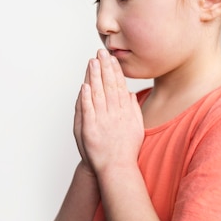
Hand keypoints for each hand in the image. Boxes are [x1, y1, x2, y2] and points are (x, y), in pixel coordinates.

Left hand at [77, 49, 143, 174]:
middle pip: (109, 86)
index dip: (115, 71)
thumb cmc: (126, 149)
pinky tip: (84, 85)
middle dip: (104, 68)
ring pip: (98, 94)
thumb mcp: (136, 127)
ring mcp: (102, 120)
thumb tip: (130, 94)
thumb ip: (133, 109)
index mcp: (125, 111)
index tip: (111, 58)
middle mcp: (115, 113)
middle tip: (101, 52)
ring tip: (92, 62)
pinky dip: (86, 97)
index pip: (119, 86)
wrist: (116, 168)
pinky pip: (88, 110)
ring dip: (94, 77)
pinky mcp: (91, 128)